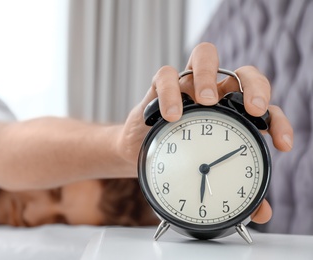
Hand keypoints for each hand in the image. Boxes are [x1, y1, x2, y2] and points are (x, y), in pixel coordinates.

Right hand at [117, 42, 292, 224]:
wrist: (140, 151)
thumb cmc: (178, 158)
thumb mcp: (209, 175)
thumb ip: (237, 191)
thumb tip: (261, 214)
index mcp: (231, 111)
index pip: (262, 106)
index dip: (277, 121)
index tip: (281, 145)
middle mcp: (213, 93)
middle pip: (243, 72)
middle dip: (254, 85)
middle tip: (253, 109)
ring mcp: (186, 86)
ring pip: (204, 56)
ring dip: (208, 75)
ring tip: (206, 101)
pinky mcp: (158, 87)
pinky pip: (164, 76)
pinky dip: (170, 92)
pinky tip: (172, 115)